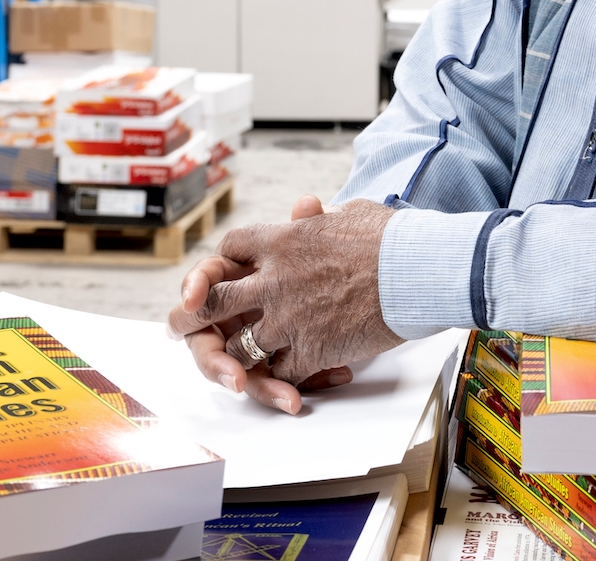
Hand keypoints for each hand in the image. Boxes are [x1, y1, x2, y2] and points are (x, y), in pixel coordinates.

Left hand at [167, 195, 397, 412]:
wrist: (417, 271)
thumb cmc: (393, 239)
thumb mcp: (351, 214)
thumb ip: (321, 218)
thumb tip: (311, 210)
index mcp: (284, 241)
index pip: (231, 247)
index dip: (218, 262)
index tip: (217, 274)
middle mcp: (276, 279)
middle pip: (213, 300)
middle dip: (190, 315)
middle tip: (178, 326)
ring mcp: (289, 318)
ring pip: (240, 345)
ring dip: (236, 357)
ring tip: (230, 368)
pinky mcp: (311, 350)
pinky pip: (278, 373)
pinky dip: (277, 381)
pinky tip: (281, 384)